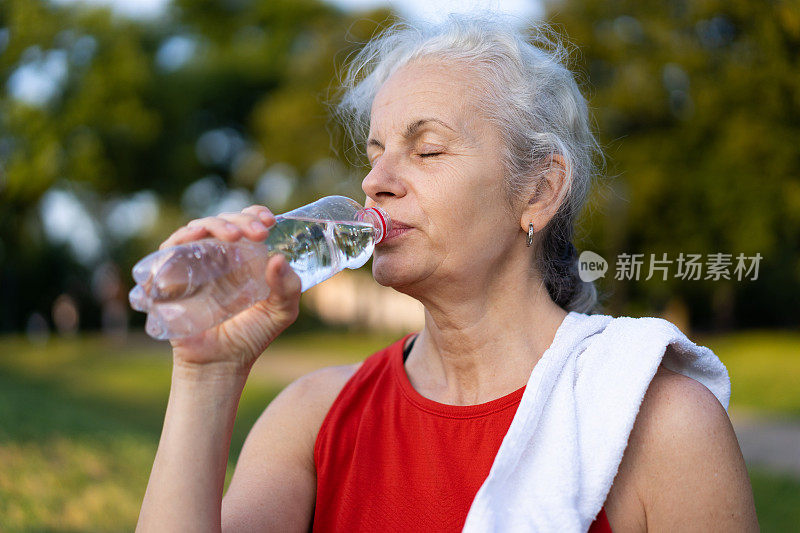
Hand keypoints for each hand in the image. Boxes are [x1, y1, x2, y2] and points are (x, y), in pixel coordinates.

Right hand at [158, 205, 301, 373]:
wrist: (220, 365)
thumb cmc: (251, 336)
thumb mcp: (281, 311)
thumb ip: (289, 287)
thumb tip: (278, 258)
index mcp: (242, 256)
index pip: (244, 222)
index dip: (254, 214)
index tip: (268, 221)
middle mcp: (216, 255)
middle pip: (222, 221)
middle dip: (240, 220)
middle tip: (258, 232)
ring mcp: (191, 264)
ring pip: (197, 229)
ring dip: (214, 224)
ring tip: (233, 235)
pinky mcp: (169, 277)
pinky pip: (168, 249)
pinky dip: (180, 238)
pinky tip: (195, 237)